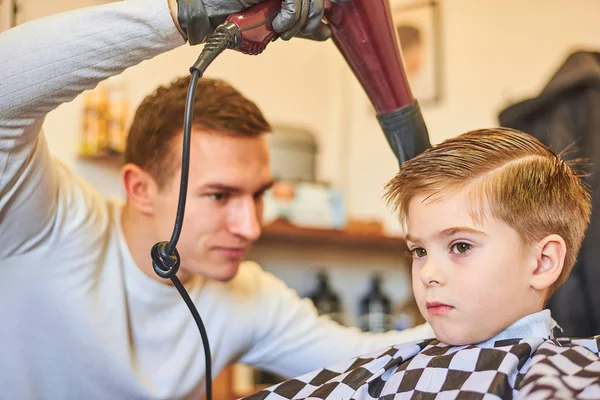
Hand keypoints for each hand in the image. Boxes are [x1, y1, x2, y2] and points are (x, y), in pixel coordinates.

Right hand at [170, 0, 332, 44]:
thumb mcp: (274, 24)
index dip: (320, 12)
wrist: (206, 14)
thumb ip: (299, 26)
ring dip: (299, 20)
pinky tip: (278, 23)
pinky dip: (291, 14)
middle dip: (312, 19)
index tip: (319, 29)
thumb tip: (327, 33)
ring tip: (281, 30)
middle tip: (292, 33)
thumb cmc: (235, 19)